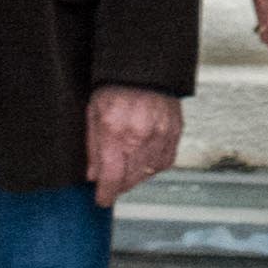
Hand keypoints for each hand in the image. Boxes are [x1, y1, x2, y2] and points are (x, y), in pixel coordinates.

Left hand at [83, 87, 182, 207]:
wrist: (145, 67)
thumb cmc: (115, 87)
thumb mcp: (93, 114)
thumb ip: (93, 147)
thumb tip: (94, 175)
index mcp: (115, 131)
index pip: (112, 177)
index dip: (106, 194)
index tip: (102, 200)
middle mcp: (140, 136)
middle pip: (130, 179)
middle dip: (119, 185)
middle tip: (112, 184)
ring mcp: (161, 135)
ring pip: (148, 172)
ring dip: (136, 177)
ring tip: (127, 170)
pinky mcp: (175, 132)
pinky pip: (165, 161)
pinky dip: (154, 166)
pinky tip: (144, 160)